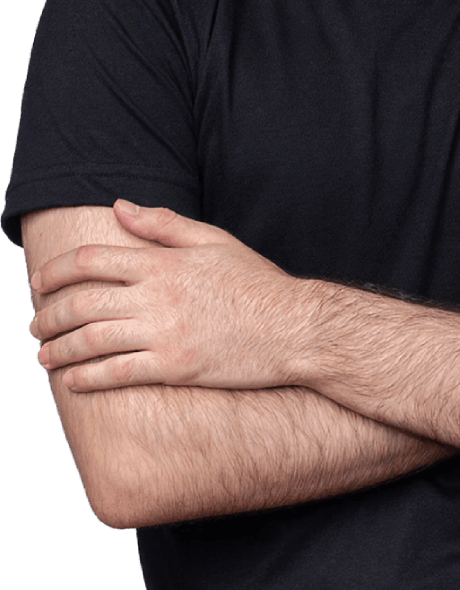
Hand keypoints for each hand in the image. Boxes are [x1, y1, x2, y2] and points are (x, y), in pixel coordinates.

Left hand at [28, 202, 313, 390]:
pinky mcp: (174, 367)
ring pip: (91, 340)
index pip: (92, 260)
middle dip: (48, 315)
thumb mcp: (213, 240)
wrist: (293, 327)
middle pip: (81, 303)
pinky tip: (73, 382)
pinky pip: (117, 373)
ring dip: (59, 349)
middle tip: (35, 324)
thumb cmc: (257, 283)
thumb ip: (163, 224)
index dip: (56, 271)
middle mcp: (156, 296)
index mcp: (162, 263)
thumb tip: (119, 207)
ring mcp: (163, 333)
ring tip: (45, 355)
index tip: (40, 282)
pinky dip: (88, 378)